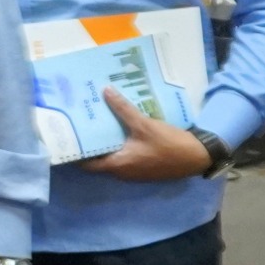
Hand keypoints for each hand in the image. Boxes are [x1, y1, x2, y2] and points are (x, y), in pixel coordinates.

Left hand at [78, 88, 212, 181]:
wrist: (198, 156)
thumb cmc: (168, 144)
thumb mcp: (144, 124)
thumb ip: (123, 109)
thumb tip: (105, 91)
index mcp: (117, 165)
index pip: (86, 164)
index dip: (75, 152)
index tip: (66, 137)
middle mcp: (121, 172)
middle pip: (98, 160)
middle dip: (89, 143)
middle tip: (79, 124)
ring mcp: (133, 172)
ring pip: (112, 158)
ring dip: (105, 144)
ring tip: (95, 124)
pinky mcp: (143, 167)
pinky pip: (124, 157)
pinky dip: (118, 146)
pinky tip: (117, 130)